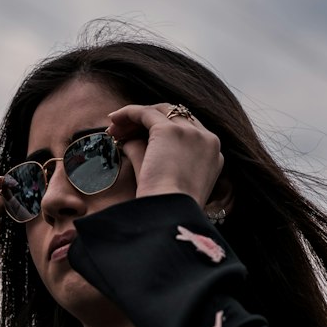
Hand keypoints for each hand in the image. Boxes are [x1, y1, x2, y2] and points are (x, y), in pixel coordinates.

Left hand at [106, 104, 223, 206]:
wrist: (169, 215)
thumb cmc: (165, 207)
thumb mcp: (159, 179)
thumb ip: (146, 155)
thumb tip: (128, 141)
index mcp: (213, 156)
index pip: (187, 131)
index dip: (161, 131)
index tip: (138, 138)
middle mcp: (207, 140)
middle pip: (175, 117)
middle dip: (147, 122)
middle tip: (122, 132)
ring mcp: (191, 133)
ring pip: (161, 112)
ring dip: (136, 117)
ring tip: (114, 129)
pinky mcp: (170, 130)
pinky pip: (145, 113)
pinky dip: (128, 113)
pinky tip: (113, 120)